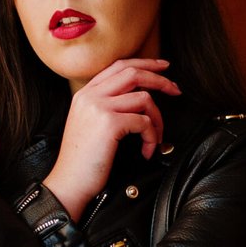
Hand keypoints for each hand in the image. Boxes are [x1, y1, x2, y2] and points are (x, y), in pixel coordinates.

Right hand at [44, 59, 180, 219]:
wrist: (69, 182)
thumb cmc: (84, 161)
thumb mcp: (89, 124)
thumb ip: (107, 107)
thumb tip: (140, 98)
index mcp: (85, 93)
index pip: (118, 66)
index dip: (144, 64)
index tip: (163, 68)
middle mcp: (91, 95)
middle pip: (133, 73)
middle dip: (160, 79)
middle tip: (175, 90)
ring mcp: (99, 107)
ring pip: (143, 98)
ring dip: (158, 119)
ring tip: (155, 137)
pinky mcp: (109, 123)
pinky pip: (144, 121)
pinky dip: (151, 137)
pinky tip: (146, 151)